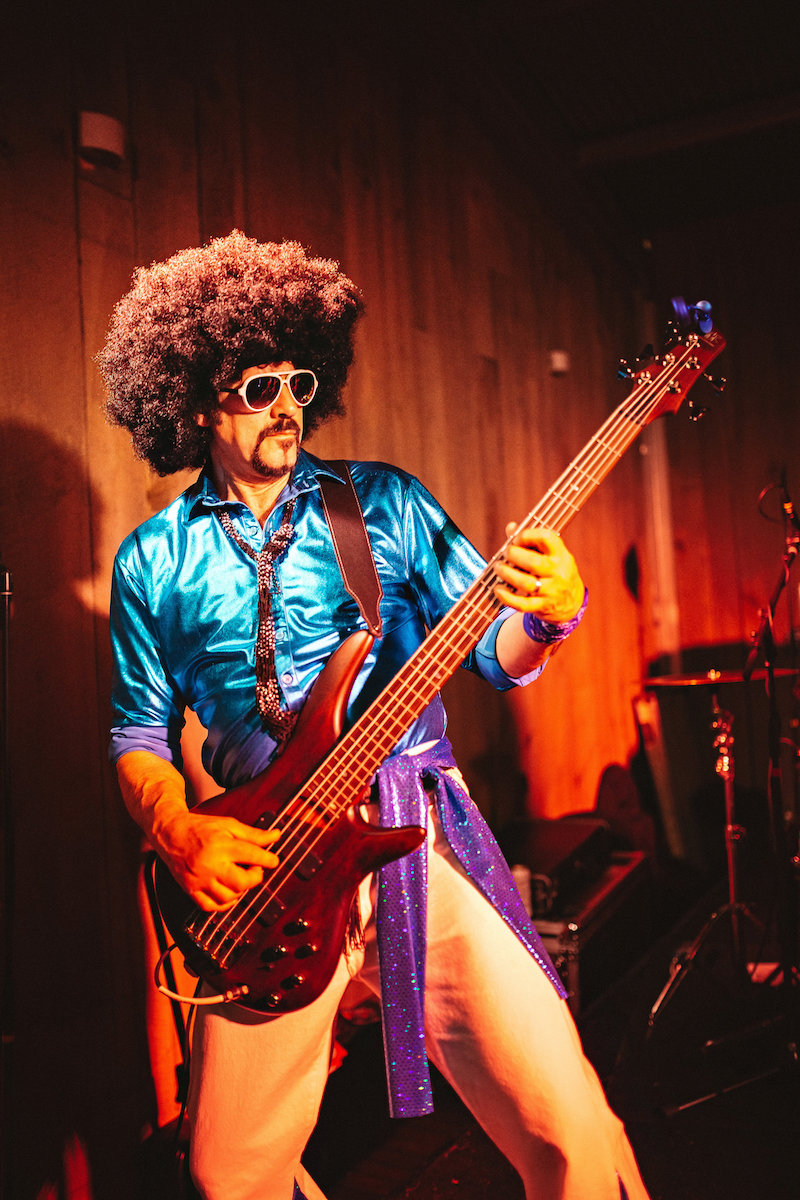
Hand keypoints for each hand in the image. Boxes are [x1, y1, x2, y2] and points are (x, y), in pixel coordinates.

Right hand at [158, 810, 281, 911]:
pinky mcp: (190, 890)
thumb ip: (253, 834)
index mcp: (220, 845)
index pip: (252, 855)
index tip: (273, 860)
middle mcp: (209, 864)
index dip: (268, 859)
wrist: (170, 833)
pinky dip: (225, 903)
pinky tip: (229, 891)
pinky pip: (211, 907)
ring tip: (240, 877)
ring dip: (241, 890)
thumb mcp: (228, 825)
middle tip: (254, 869)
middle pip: (242, 882)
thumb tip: (276, 836)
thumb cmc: (200, 827)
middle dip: (255, 877)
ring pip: (229, 897)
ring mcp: (199, 880)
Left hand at [494, 525, 584, 622]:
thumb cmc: (555, 571)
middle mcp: (558, 572)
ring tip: (498, 568)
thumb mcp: (550, 555)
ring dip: (507, 574)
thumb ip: (531, 541)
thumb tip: (510, 527)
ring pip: (526, 583)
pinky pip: (522, 604)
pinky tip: (498, 589)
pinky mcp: (542, 606)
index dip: (527, 535)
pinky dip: (507, 597)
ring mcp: (551, 591)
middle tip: (505, 554)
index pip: (546, 538)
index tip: (516, 539)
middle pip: (534, 562)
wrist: (571, 602)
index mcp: (561, 555)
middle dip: (514, 555)